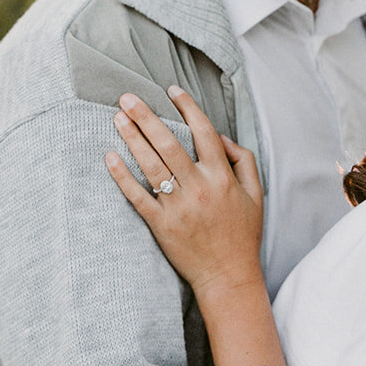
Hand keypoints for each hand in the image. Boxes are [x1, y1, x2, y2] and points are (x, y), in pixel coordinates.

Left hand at [105, 86, 265, 296]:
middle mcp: (199, 187)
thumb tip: (220, 137)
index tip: (172, 89)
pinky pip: (137, 196)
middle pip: (169, 143)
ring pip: (151, 165)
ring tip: (117, 118)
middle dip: (146, 117)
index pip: (203, 132)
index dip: (187, 107)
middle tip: (127, 97)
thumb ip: (243, 160)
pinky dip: (122, 176)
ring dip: (132, 139)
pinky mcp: (161, 225)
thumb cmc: (243, 233)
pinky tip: (110, 157)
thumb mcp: (255, 193)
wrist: (228, 275)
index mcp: (222, 177)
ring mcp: (178, 207)